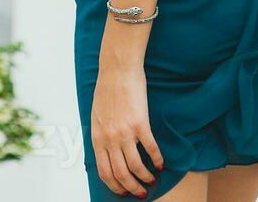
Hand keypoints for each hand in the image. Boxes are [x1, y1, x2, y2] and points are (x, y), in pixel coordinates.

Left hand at [91, 62, 164, 196]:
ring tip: (152, 180)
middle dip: (132, 187)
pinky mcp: (140, 123)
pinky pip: (150, 149)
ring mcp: (125, 132)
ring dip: (145, 177)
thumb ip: (101, 134)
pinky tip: (161, 163)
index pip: (104, 172)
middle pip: (121, 174)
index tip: (123, 192)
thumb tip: (107, 150)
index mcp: (97, 138)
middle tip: (141, 192)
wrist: (117, 69)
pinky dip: (157, 159)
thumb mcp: (96, 116)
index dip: (115, 186)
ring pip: (136, 166)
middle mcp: (109, 139)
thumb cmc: (107, 90)